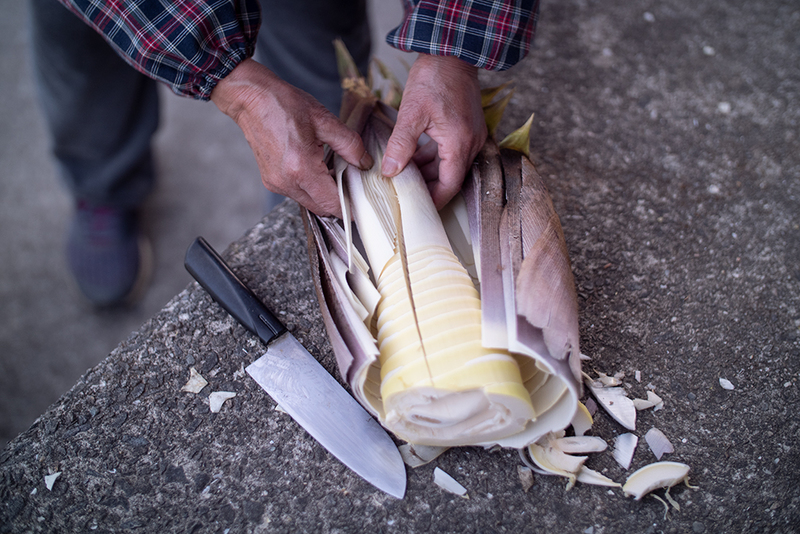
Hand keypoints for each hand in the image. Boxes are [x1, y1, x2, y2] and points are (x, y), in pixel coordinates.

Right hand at [211, 59, 372, 216]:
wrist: (251, 98)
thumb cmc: (284, 105)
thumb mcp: (324, 120)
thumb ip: (349, 145)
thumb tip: (365, 164)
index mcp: (301, 168)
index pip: (332, 204)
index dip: (351, 205)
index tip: (363, 198)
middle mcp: (286, 182)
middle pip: (322, 208)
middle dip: (339, 199)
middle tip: (352, 181)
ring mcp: (276, 184)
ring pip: (310, 202)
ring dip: (324, 192)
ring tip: (333, 169)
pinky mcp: (271, 181)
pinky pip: (298, 193)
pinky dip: (311, 187)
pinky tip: (317, 167)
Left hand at [381, 55, 486, 208]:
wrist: (452, 52)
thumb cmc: (434, 78)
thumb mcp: (411, 113)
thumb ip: (401, 145)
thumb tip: (389, 171)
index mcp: (460, 144)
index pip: (449, 186)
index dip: (433, 201)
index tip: (415, 210)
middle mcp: (471, 144)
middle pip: (450, 179)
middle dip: (427, 188)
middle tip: (403, 194)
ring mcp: (470, 136)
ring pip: (448, 166)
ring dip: (427, 172)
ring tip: (402, 176)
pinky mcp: (466, 129)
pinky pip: (450, 153)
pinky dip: (432, 159)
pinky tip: (412, 158)